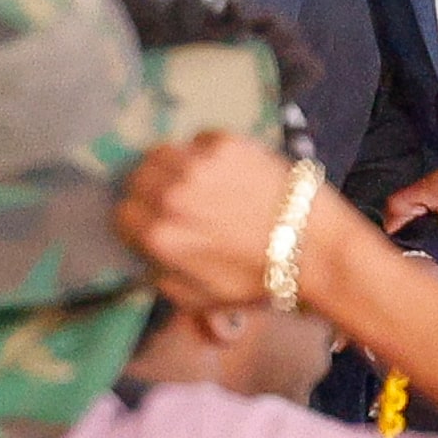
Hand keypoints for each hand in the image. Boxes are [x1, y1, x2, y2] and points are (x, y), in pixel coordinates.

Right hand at [119, 132, 335, 313]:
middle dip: (147, 189)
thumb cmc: (260, 280)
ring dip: (169, 165)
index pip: (122, 213)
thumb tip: (149, 261)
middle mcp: (172, 194)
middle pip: (135, 176)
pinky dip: (203, 151)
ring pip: (160, 151)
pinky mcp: (226, 142)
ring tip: (192, 178)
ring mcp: (198, 164)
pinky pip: (197, 139)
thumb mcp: (202, 299)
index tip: (150, 222)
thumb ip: (164, 281)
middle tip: (170, 199)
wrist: (316, 248)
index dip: (136, 220)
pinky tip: (223, 169)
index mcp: (162, 235)